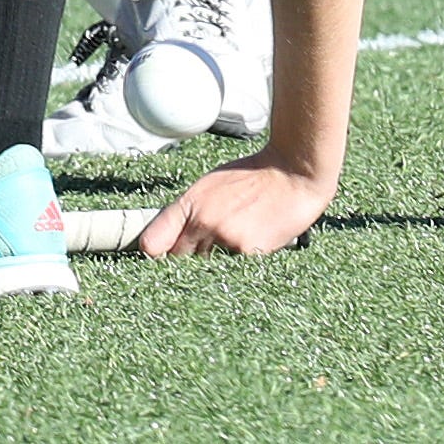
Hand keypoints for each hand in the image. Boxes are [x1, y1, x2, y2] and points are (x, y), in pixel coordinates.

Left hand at [137, 149, 334, 256]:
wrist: (291, 174)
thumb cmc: (251, 178)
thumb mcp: (209, 186)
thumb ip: (191, 212)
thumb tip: (174, 236)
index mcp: (188, 203)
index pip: (153, 241)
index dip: (155, 255)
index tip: (159, 261)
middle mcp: (201, 222)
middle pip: (180, 259)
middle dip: (188, 260)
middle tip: (203, 256)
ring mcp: (224, 238)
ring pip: (209, 266)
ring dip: (216, 264)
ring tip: (235, 244)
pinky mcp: (248, 251)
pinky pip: (235, 268)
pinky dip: (241, 265)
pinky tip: (252, 246)